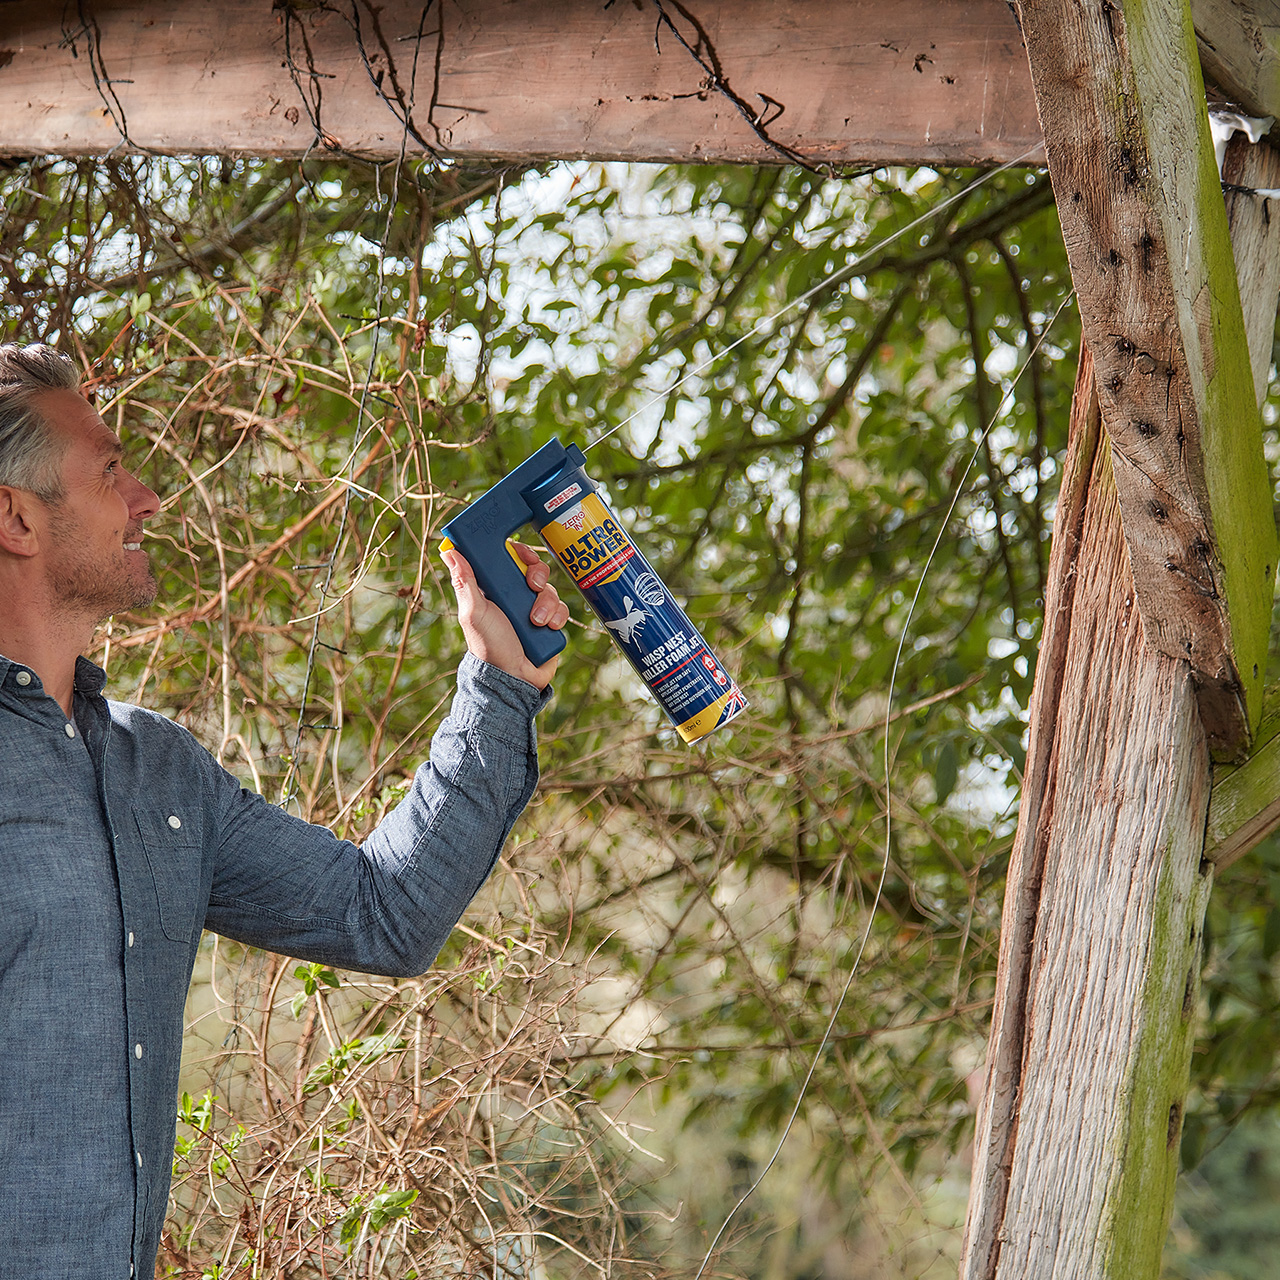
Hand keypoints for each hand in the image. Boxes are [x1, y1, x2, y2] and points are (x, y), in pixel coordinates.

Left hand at [441, 542, 568, 688]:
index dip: (518, 551)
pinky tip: (547, 627)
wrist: (514, 677)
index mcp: (496, 588)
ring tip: (536, 621)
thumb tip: (450, 553)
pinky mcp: (550, 622)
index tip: (521, 553)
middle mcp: (516, 596)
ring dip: (546, 603)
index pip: (510, 558)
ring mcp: (535, 608)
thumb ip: (465, 581)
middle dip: (538, 574)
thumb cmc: (488, 646)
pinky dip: (557, 616)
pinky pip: (562, 608)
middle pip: (535, 568)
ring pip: (551, 589)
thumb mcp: (474, 612)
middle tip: (532, 586)